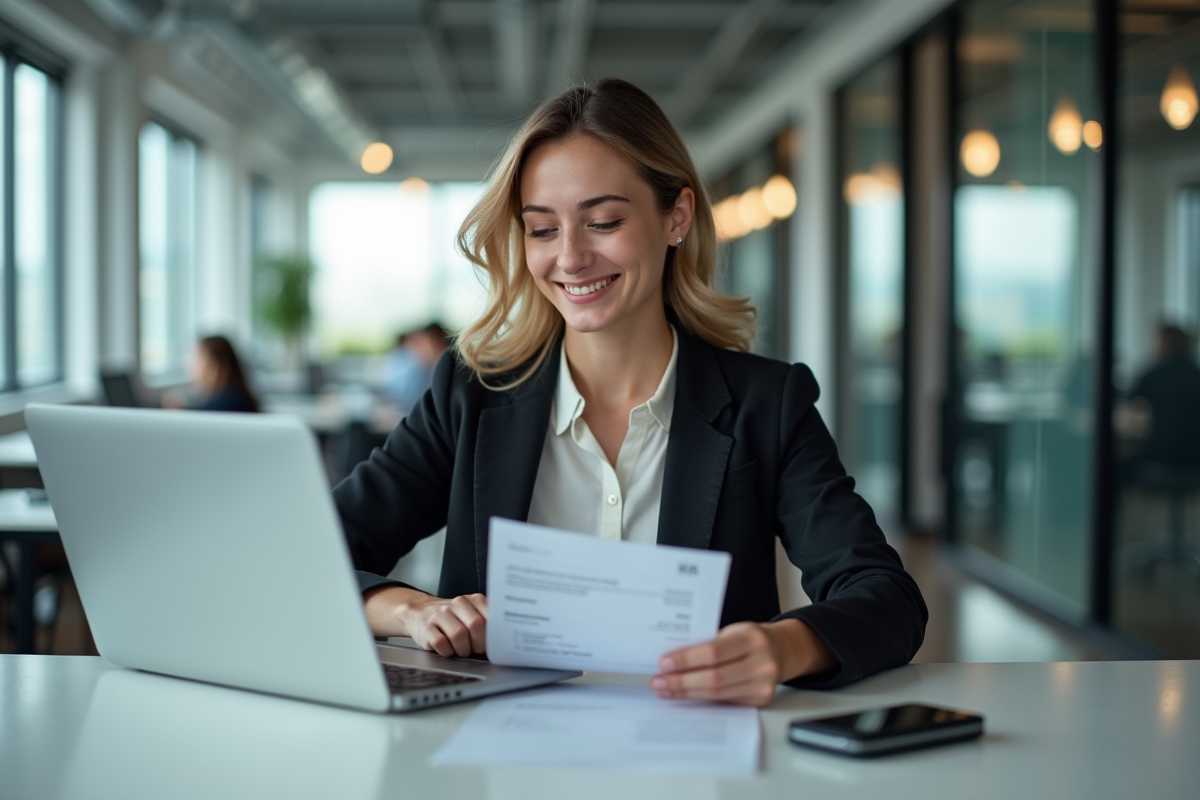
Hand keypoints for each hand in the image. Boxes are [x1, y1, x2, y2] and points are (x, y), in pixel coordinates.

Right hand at [364, 586, 487, 656]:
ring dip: (463, 649)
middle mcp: (457, 604)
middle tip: (477, 649)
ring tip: (462, 650)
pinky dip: (447, 651)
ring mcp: (440, 615)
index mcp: (473, 600)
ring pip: (459, 635)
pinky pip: (441, 643)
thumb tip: (503, 641)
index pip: (490, 615)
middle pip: (475, 624)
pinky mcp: (426, 628)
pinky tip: (448, 649)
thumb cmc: (452, 618)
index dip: (494, 634)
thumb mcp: (471, 614)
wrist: (419, 612)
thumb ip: (487, 622)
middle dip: (479, 643)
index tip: (494, 644)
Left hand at [649, 619, 835, 706]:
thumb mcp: (733, 631)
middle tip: (658, 682)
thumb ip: (709, 643)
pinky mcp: (760, 701)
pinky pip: (724, 702)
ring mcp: (763, 685)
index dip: (686, 660)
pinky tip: (685, 695)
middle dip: (681, 681)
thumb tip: (673, 660)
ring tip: (666, 690)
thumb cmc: (751, 638)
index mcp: (753, 638)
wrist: (781, 650)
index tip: (664, 663)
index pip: (713, 652)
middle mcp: (762, 663)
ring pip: (717, 694)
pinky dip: (701, 699)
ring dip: (687, 693)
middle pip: (714, 678)